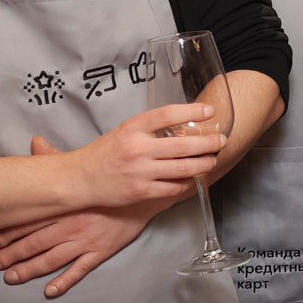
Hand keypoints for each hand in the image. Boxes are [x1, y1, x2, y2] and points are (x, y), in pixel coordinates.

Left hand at [0, 138, 164, 295]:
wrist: (144, 192)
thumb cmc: (113, 179)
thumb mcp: (84, 166)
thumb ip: (56, 159)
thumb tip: (36, 143)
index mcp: (65, 205)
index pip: (30, 221)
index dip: (8, 232)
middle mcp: (72, 225)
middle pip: (35, 243)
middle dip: (12, 254)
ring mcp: (86, 241)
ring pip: (52, 259)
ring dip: (29, 269)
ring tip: (11, 277)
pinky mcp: (101, 252)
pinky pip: (79, 270)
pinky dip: (64, 282)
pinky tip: (50, 291)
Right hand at [63, 105, 224, 209]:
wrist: (81, 179)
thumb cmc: (105, 152)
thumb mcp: (125, 131)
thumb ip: (150, 128)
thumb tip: (184, 123)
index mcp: (132, 128)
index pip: (167, 114)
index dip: (192, 111)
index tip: (210, 110)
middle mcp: (138, 149)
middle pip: (183, 145)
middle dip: (208, 143)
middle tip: (220, 140)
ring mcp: (140, 172)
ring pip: (184, 168)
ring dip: (204, 164)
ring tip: (212, 159)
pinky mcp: (142, 192)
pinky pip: (174, 187)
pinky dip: (187, 182)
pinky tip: (194, 178)